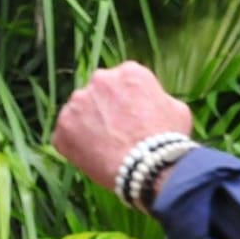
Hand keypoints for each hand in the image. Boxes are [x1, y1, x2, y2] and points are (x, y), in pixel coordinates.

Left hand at [53, 61, 193, 191]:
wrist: (147, 166)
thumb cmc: (167, 139)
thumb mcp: (176, 109)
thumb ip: (158, 98)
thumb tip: (151, 101)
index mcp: (128, 71)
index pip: (122, 81)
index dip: (127, 102)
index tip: (131, 118)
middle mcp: (99, 79)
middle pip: (98, 93)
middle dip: (104, 109)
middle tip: (115, 132)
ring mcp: (77, 102)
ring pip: (79, 112)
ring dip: (87, 125)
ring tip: (103, 148)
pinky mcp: (63, 126)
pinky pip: (64, 134)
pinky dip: (74, 145)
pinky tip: (92, 158)